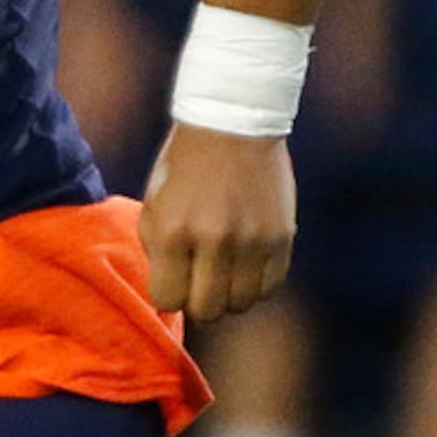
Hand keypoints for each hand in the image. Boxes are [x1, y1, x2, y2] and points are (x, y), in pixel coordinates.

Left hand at [139, 123, 295, 321]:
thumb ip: (158, 253)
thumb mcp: (154, 205)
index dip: (167, 294)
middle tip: (196, 281)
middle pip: (208, 310)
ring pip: (242, 304)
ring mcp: (253, 241)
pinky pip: (270, 287)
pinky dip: (255, 284)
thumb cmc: (183, 168)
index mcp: (174, 232)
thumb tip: (166, 297)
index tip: (170, 280)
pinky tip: (244, 264)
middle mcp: (215, 241)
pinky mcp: (282, 237)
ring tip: (221, 271)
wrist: (231, 126)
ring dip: (229, 295)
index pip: (168, 299)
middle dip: (197, 302)